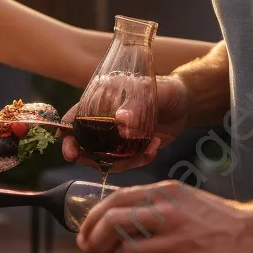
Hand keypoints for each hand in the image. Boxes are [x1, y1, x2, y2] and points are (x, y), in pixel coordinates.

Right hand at [60, 74, 189, 172]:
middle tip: (109, 162)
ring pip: (105, 159)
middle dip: (93, 158)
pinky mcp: (130, 149)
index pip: (75, 117)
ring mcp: (116, 137)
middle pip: (85, 144)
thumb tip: (121, 121)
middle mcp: (104, 121)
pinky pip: (126, 163)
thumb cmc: (165, 89)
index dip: (67, 134)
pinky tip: (155, 147)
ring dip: (124, 161)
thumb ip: (136, 105)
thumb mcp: (151, 92)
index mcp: (100, 102)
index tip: (69, 150)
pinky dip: (140, 160)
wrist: (186, 104)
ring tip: (149, 148)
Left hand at [75, 180, 252, 252]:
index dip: (92, 219)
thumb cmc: (225, 223)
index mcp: (166, 194)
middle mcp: (168, 214)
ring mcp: (176, 243)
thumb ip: (155, 209)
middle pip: (112, 224)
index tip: (85, 234)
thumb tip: (118, 227)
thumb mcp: (187, 202)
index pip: (115, 199)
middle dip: (95, 243)